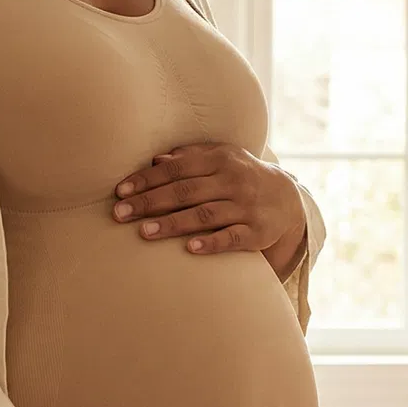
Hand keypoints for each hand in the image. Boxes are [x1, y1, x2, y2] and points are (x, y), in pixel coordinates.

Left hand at [111, 143, 304, 261]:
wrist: (287, 198)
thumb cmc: (241, 175)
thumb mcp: (221, 158)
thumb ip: (189, 157)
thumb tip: (155, 160)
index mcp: (220, 159)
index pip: (177, 168)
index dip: (147, 179)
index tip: (121, 192)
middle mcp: (234, 180)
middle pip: (186, 191)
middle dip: (150, 202)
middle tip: (120, 214)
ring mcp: (247, 207)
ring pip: (205, 215)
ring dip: (172, 224)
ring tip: (144, 232)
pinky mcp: (257, 232)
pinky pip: (232, 238)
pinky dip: (211, 243)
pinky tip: (189, 248)